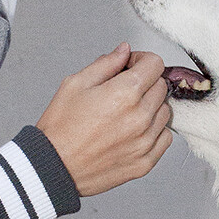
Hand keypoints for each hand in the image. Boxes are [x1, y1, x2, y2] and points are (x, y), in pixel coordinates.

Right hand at [35, 42, 171, 195]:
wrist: (53, 166)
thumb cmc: (60, 129)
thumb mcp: (76, 84)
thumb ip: (106, 64)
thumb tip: (124, 51)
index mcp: (125, 93)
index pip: (155, 64)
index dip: (142, 60)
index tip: (132, 66)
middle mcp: (140, 117)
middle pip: (161, 86)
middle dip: (146, 82)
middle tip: (124, 89)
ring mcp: (145, 141)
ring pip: (165, 112)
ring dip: (151, 107)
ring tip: (126, 112)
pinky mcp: (145, 162)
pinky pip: (164, 138)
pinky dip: (154, 131)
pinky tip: (134, 130)